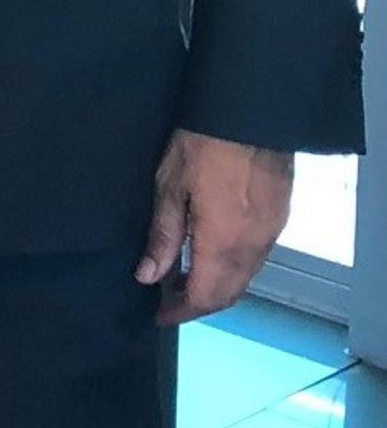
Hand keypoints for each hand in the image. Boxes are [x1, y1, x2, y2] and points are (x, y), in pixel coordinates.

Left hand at [135, 127, 293, 324]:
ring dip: (216, 287)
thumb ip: (162, 235)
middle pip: (228, 294)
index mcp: (223, 243)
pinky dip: (232, 268)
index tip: (159, 316)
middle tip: (166, 298)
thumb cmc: (202, 144)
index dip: (180, 312)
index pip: (204, 296)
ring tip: (183, 276)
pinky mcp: (279, 217)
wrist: (251, 111)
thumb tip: (148, 276)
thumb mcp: (170, 186)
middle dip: (198, 303)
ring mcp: (271, 233)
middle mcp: (253, 247)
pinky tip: (210, 253)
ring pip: (245, 278)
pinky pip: (256, 258)